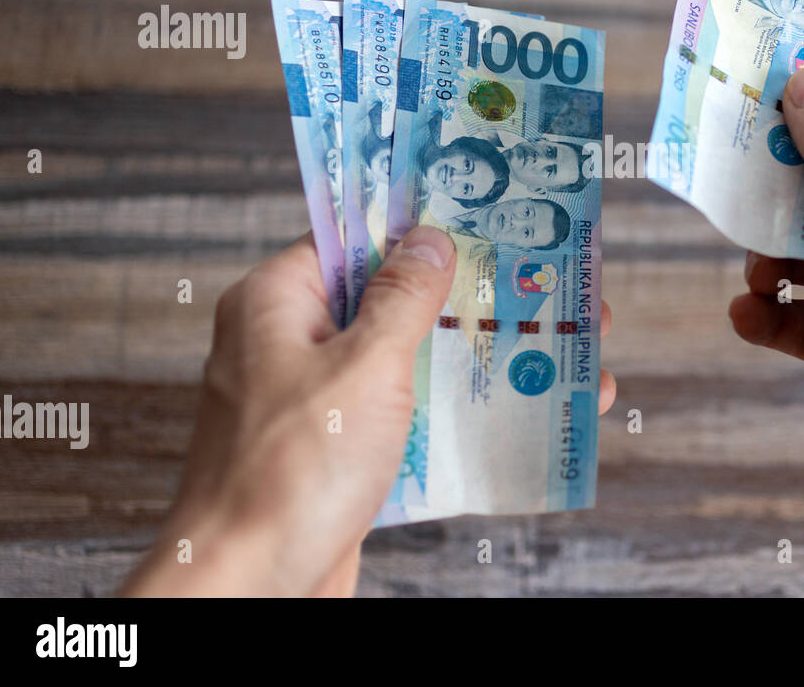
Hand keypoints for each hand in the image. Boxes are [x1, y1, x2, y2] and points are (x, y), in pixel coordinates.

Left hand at [124, 226, 615, 596]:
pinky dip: (451, 410)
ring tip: (554, 356)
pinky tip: (515, 413)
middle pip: (390, 299)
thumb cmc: (290, 473)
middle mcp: (289, 343)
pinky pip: (401, 411)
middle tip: (544, 290)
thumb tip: (429, 239)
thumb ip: (402, 298)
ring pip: (403, 359)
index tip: (485, 216)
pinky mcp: (336, 449)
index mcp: (276, 303)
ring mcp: (313, 399)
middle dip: (469, 299)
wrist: (248, 586)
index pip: (353, 238)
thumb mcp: (364, 367)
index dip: (420, 226)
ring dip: (472, 358)